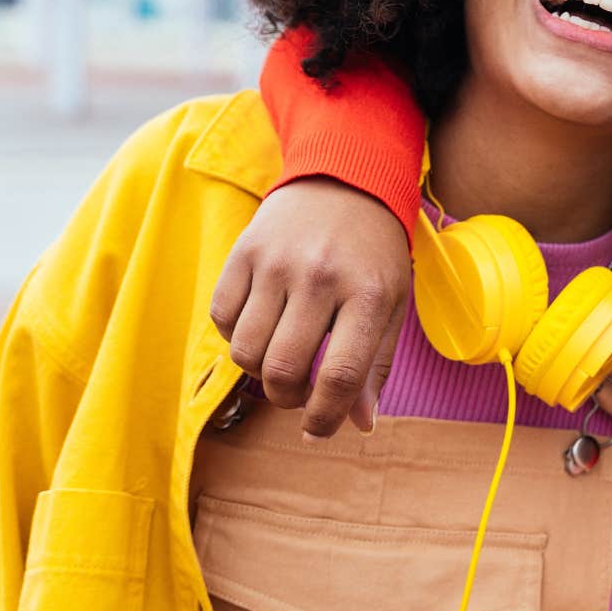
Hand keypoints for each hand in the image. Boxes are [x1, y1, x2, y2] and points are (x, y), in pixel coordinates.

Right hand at [209, 177, 411, 436]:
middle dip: (288, 399)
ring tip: (281, 360)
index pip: (339, 376)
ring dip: (259, 373)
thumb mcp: (390, 303)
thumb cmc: (373, 253)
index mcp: (367, 293)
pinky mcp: (243, 251)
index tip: (318, 430)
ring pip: (245, 351)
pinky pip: (221, 318)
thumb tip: (360, 425)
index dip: (325, 417)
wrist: (345, 180)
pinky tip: (260, 328)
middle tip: (298, 394)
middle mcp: (319, 277)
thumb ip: (375, 365)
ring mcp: (276, 263)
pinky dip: (234, 337)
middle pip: (284, 370)